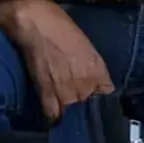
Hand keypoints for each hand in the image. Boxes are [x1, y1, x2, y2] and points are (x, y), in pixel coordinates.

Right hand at [0, 0, 114, 122]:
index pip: (106, 96)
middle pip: (88, 108)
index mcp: (99, 73)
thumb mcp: (89, 49)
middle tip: (79, 107)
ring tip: (66, 116)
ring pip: (71, 114)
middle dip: (84, 108)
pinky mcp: (46, 92)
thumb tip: (98, 88)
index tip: (96, 100)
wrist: (37, 24)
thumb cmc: (63, 29)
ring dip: (69, 115)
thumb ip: (96, 71)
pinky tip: (53, 118)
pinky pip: (52, 113)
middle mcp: (85, 85)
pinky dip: (53, 117)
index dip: (100, 99)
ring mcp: (65, 91)